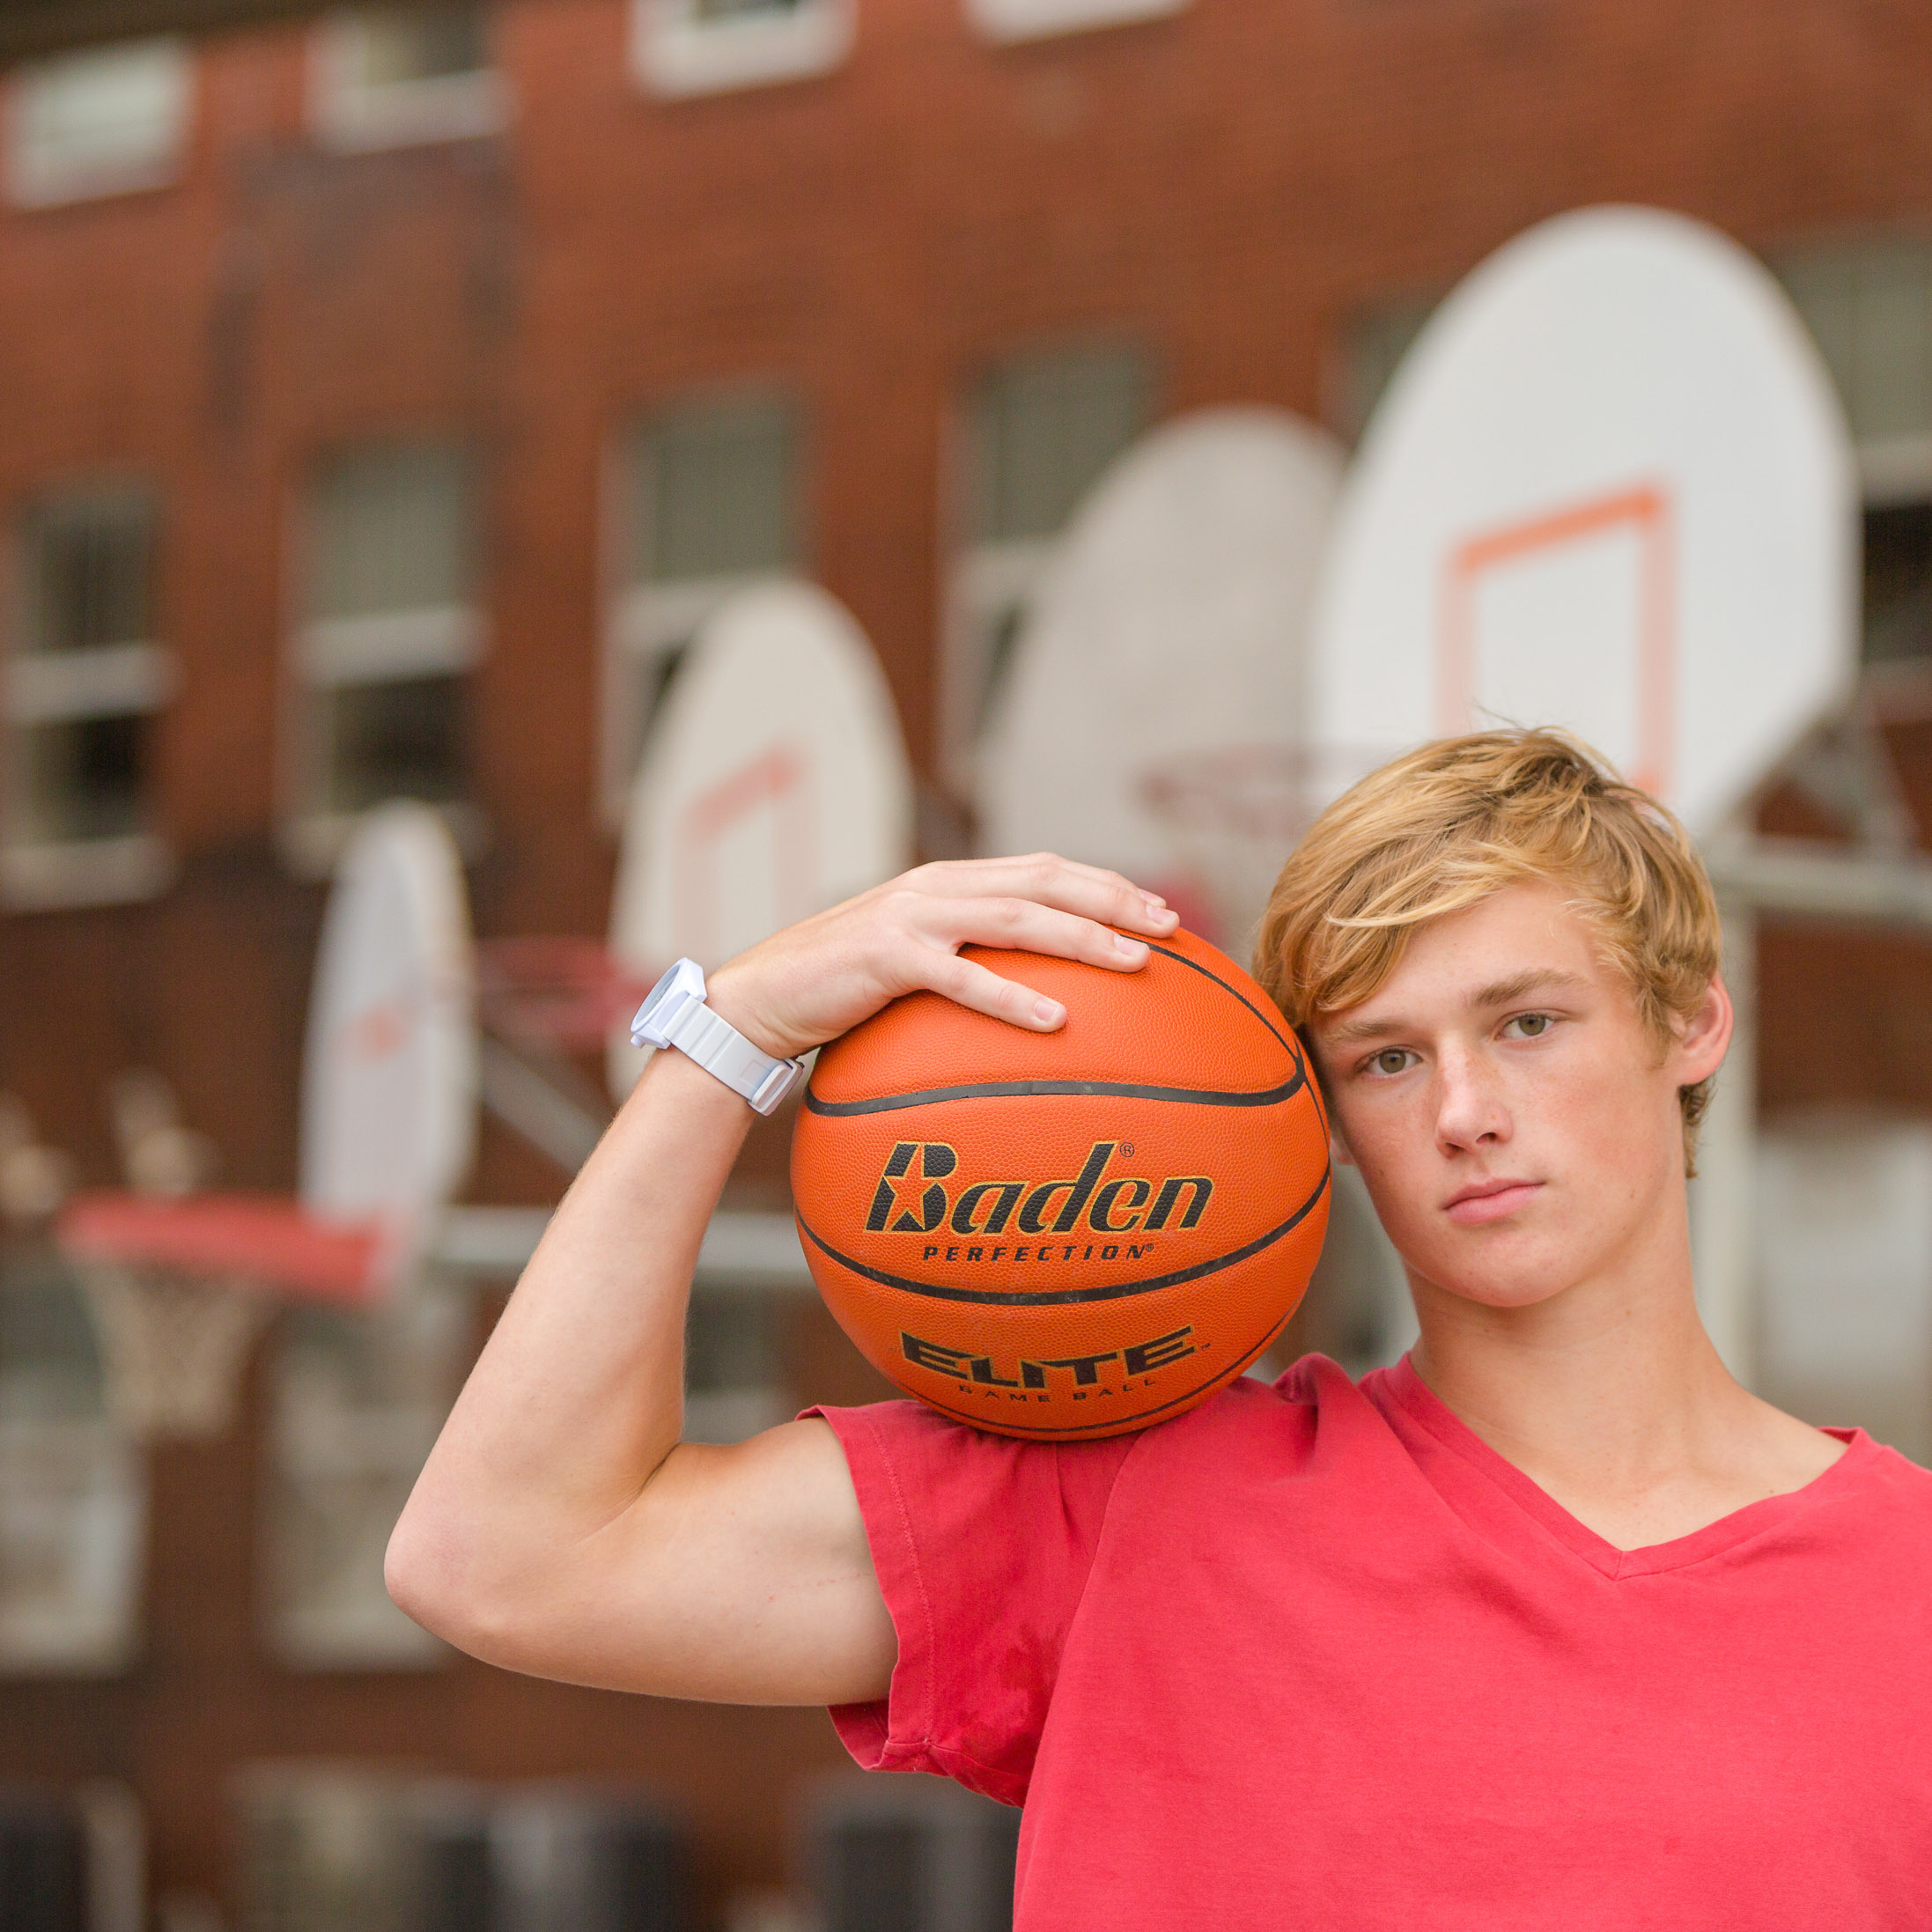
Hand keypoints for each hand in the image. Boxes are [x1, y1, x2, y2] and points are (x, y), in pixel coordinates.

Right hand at [704, 854, 1180, 1059]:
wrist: (761, 998)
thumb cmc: (843, 991)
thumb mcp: (914, 963)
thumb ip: (967, 959)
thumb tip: (1038, 996)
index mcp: (950, 882)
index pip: (1044, 870)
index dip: (1106, 885)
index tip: (1159, 912)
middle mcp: (937, 887)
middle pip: (1044, 882)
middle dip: (1113, 900)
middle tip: (1170, 928)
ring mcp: (911, 917)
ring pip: (1015, 919)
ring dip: (1081, 938)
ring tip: (1132, 964)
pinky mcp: (885, 957)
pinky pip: (959, 978)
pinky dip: (1010, 997)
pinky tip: (1055, 1020)